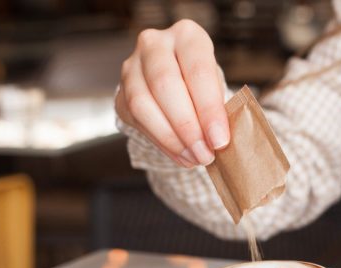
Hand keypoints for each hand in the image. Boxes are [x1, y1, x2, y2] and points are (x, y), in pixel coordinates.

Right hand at [116, 19, 228, 167]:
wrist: (176, 84)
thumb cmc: (202, 85)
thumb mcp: (217, 87)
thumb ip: (217, 109)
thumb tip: (218, 141)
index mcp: (187, 36)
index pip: (197, 70)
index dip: (209, 109)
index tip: (220, 140)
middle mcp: (154, 44)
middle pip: (165, 85)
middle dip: (188, 127)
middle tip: (205, 153)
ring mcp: (131, 68)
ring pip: (144, 104)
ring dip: (172, 139)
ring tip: (194, 158)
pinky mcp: (120, 93)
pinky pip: (137, 121)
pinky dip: (162, 143)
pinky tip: (181, 155)